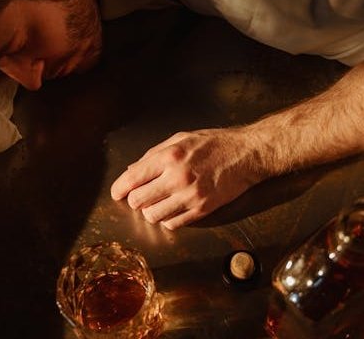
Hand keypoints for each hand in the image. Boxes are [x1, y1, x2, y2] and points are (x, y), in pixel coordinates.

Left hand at [110, 127, 264, 229]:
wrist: (246, 155)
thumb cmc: (215, 144)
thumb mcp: (181, 138)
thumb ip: (154, 154)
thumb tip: (132, 170)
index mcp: (169, 157)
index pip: (132, 179)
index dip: (119, 189)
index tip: (117, 193)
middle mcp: (177, 178)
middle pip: (138, 201)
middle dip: (135, 200)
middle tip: (141, 195)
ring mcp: (190, 196)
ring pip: (153, 216)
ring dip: (151, 211)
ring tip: (159, 202)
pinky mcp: (202, 210)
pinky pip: (173, 224)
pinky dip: (168, 219)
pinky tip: (173, 208)